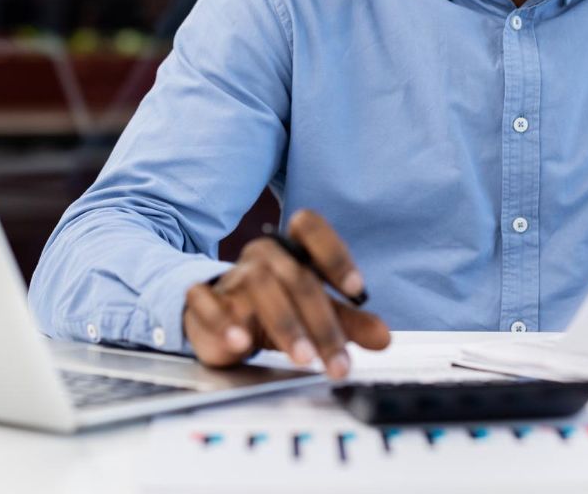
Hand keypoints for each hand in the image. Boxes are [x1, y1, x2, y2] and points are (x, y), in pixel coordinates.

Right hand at [183, 209, 390, 377]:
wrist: (217, 317)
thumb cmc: (272, 309)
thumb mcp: (315, 314)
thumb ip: (350, 323)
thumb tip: (384, 337)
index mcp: (290, 249)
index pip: (310, 227)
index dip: (335, 254)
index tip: (357, 291)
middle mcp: (262, 257)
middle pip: (296, 275)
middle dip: (321, 322)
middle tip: (337, 360)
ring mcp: (232, 277)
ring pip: (259, 286)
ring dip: (285, 324)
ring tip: (303, 358)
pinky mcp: (203, 301)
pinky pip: (207, 302)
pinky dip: (224, 322)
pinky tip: (241, 344)